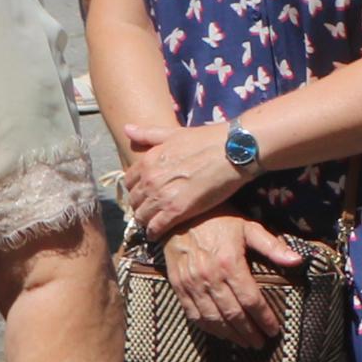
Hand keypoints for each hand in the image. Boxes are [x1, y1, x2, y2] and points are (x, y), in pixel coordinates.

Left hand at [118, 119, 244, 239]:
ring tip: (155, 222)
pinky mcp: (177, 211)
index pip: (129, 182)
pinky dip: (155, 232)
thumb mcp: (175, 133)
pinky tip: (158, 233)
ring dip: (146, 220)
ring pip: (142, 216)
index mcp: (147, 161)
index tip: (146, 193)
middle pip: (134, 201)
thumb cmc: (208, 140)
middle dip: (141, 206)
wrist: (234, 151)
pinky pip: (156, 227)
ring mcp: (162, 196)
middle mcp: (150, 180)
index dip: (137, 189)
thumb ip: (149, 134)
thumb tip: (127, 128)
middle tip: (151, 209)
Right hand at [160, 214, 302, 349]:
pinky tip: (220, 333)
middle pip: (232, 313)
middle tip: (261, 343)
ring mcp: (192, 284)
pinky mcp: (178, 287)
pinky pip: (193, 314)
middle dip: (249, 332)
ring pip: (212, 318)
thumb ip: (273, 246)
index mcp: (230, 264)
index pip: (251, 299)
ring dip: (230, 334)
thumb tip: (298, 260)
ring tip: (244, 343)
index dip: (264, 317)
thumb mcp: (249, 227)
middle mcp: (210, 277)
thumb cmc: (219, 220)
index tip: (274, 330)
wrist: (178, 216)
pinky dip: (208, 327)